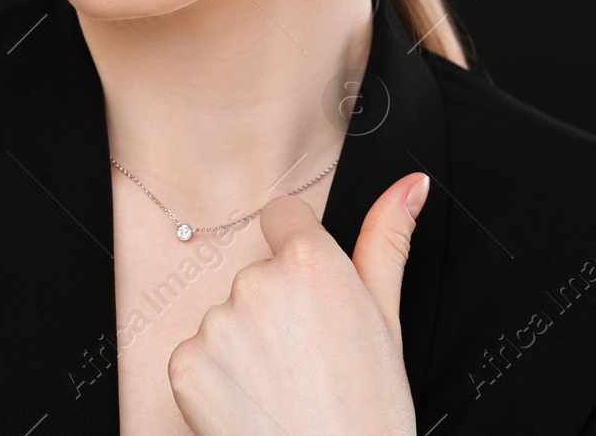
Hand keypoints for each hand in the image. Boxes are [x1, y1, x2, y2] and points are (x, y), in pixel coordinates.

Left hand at [167, 172, 429, 434]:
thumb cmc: (369, 411)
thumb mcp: (388, 321)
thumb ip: (387, 241)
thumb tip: (410, 184)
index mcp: (311, 263)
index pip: (283, 216)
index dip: (298, 254)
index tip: (310, 293)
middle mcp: (258, 282)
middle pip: (257, 273)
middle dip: (276, 308)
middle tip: (309, 360)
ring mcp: (217, 324)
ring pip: (228, 316)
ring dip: (246, 344)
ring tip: (284, 388)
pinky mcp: (185, 364)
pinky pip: (197, 354)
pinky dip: (216, 378)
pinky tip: (251, 405)